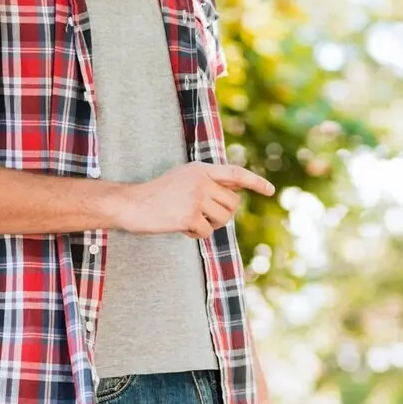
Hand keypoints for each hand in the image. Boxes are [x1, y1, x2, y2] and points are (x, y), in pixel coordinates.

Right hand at [113, 162, 272, 237]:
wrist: (131, 204)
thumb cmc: (157, 194)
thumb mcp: (183, 179)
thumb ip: (208, 182)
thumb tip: (236, 195)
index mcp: (201, 169)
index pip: (236, 173)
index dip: (255, 182)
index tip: (271, 191)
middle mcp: (201, 181)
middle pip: (233, 204)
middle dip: (223, 215)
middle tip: (204, 218)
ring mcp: (196, 198)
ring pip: (223, 219)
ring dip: (210, 225)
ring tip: (190, 221)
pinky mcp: (189, 216)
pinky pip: (207, 232)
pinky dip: (196, 234)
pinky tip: (180, 228)